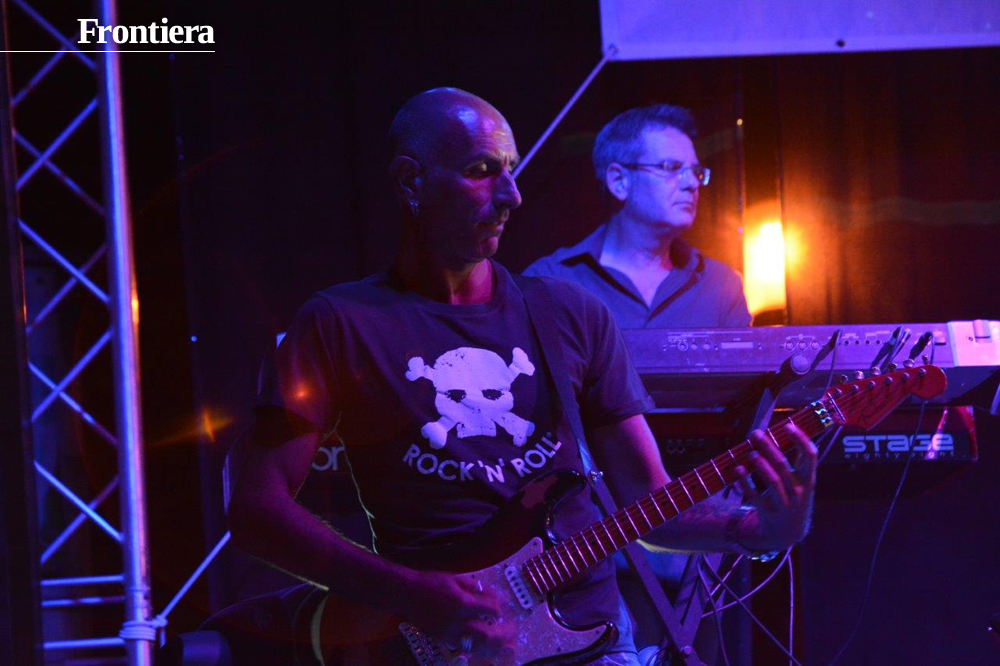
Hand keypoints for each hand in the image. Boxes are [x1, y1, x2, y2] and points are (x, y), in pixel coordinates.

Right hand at [397, 570, 513, 659]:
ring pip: (475, 647)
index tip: (501, 608)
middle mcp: (456, 622)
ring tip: (502, 642)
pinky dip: (476, 645)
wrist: (405, 594)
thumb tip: (491, 594)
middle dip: (502, 634)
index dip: (498, 609)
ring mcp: (448, 633)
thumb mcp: (455, 578)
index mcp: (461, 604)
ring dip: (491, 646)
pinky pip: (463, 646)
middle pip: (486, 635)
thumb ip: (474, 587)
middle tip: (512, 630)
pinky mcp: (442, 639)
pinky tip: (482, 642)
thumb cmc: (430, 582)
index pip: (489, 611)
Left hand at [734, 424, 817, 548]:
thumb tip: (787, 431)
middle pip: (783, 465)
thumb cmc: (794, 498)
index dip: (801, 439)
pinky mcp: (768, 512)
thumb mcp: (801, 483)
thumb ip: (796, 461)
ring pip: (772, 480)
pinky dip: (745, 482)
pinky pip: (755, 496)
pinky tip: (738, 469)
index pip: (810, 456)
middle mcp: (798, 491)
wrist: (788, 533)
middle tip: (755, 433)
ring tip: (751, 452)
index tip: (788, 425)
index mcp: (808, 480)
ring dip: (760, 464)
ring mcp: (784, 504)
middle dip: (769, 447)